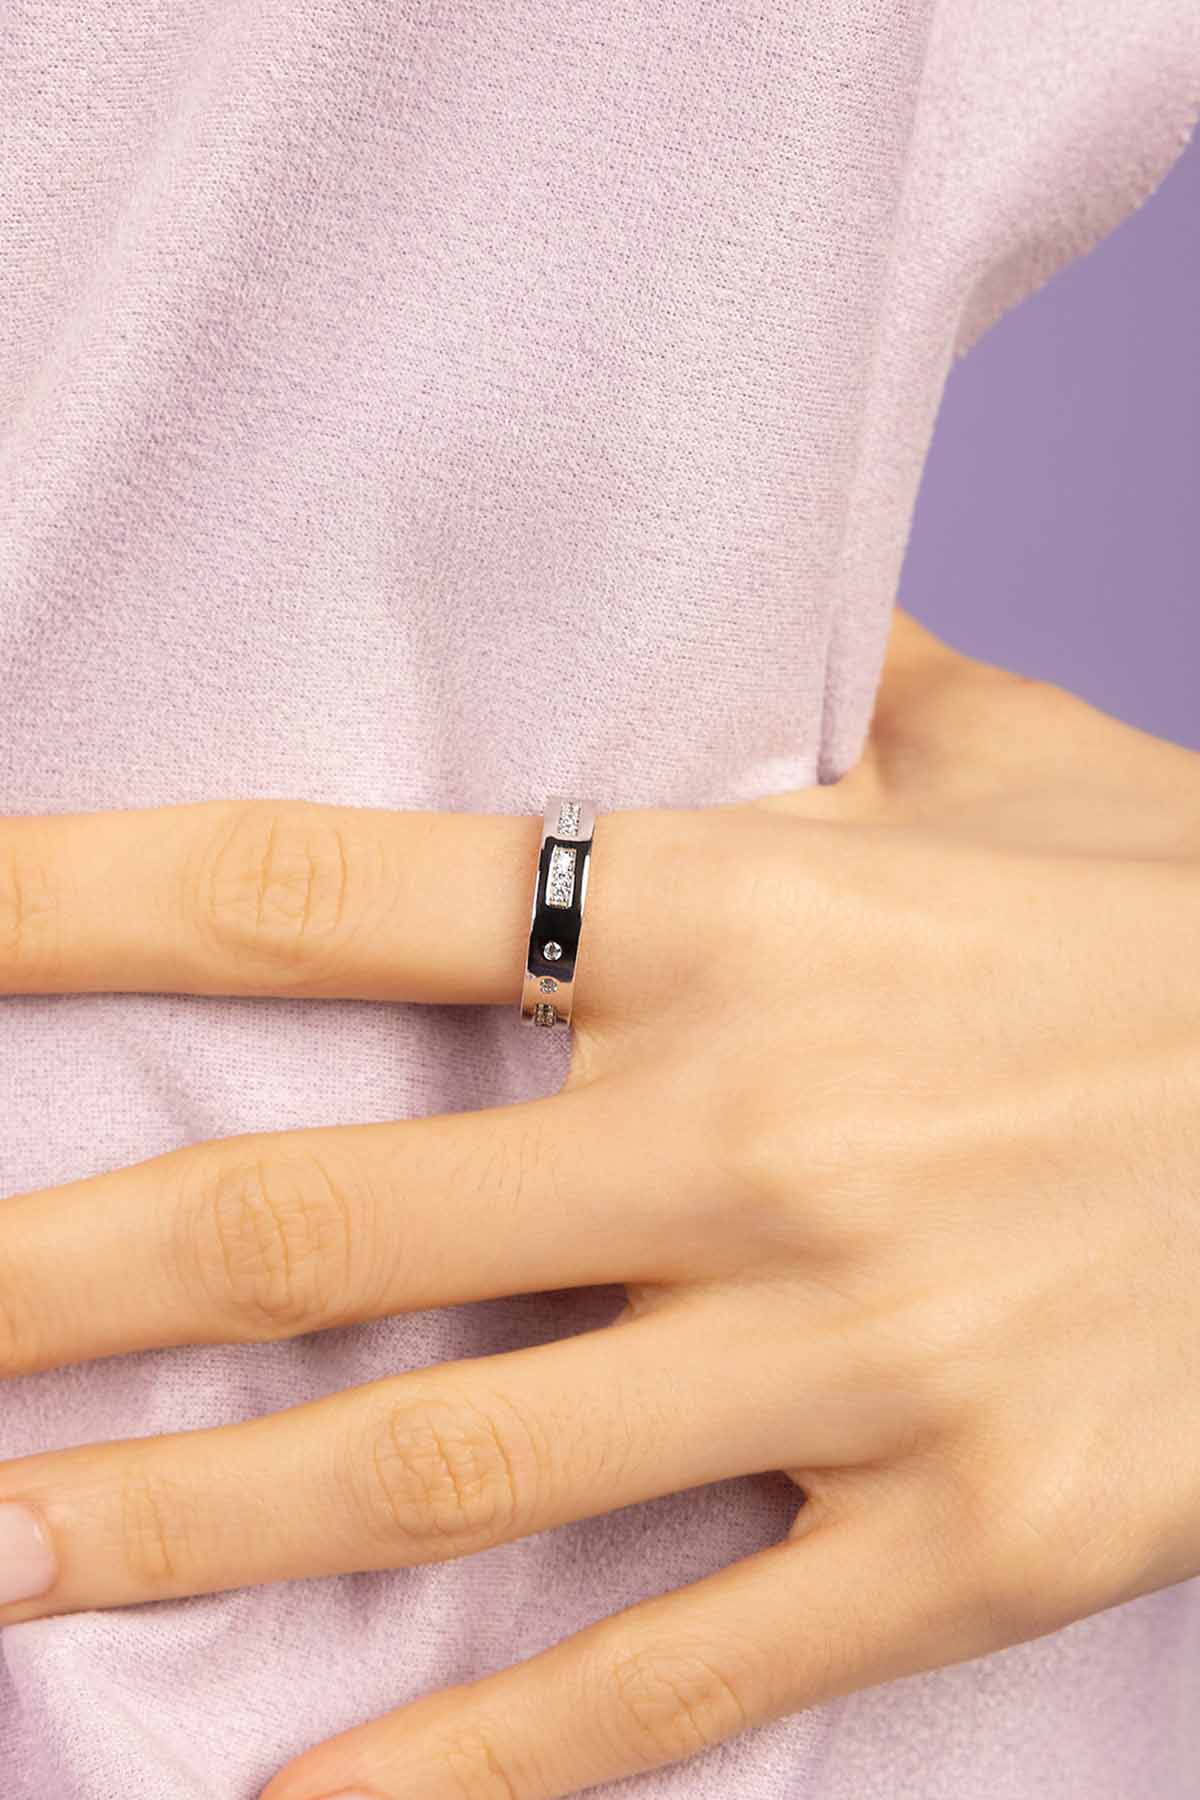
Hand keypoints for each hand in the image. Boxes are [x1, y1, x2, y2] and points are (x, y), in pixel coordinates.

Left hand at [1, 614, 1198, 1799]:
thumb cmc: (1191, 923)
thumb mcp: (1022, 762)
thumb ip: (845, 692)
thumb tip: (750, 622)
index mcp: (748, 914)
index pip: (334, 895)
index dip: (81, 902)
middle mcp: (762, 1136)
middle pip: (320, 1224)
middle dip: (57, 1283)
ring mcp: (858, 1353)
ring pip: (445, 1475)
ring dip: (188, 1534)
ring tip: (0, 1567)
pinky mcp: (965, 1531)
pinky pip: (664, 1678)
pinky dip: (464, 1768)